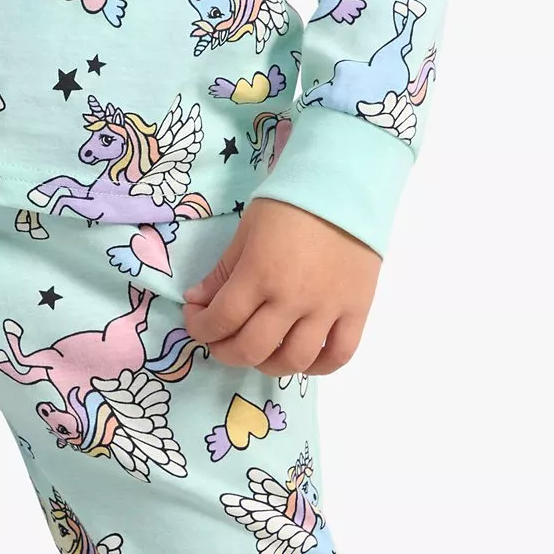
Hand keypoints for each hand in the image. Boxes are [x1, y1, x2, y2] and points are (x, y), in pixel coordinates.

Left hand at [183, 196, 379, 374]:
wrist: (346, 186)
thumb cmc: (290, 204)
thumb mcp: (246, 231)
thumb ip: (222, 272)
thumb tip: (197, 301)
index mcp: (259, 274)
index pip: (220, 320)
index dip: (200, 327)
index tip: (197, 318)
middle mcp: (291, 299)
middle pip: (250, 349)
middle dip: (224, 350)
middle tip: (220, 339)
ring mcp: (327, 308)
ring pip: (292, 360)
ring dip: (266, 364)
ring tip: (259, 350)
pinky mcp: (356, 310)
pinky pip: (338, 354)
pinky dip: (318, 367)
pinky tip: (302, 359)